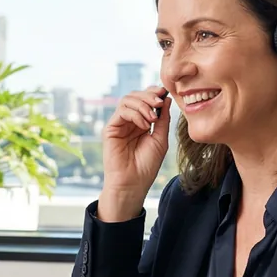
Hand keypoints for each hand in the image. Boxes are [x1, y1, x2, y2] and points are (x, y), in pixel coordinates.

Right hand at [100, 86, 171, 220]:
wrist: (133, 183)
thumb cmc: (147, 165)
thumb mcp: (160, 139)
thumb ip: (162, 119)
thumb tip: (166, 98)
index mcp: (142, 122)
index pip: (145, 99)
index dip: (153, 93)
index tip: (164, 93)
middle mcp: (129, 121)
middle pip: (135, 96)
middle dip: (149, 96)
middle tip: (159, 103)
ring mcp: (119, 124)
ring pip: (127, 100)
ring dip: (143, 105)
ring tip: (152, 119)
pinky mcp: (110, 129)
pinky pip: (122, 112)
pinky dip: (135, 114)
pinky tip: (144, 126)